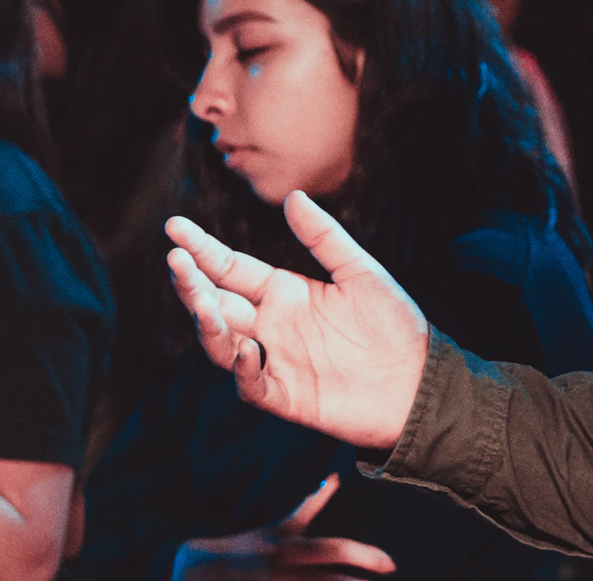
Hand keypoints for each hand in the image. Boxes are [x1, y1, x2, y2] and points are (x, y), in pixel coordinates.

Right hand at [166, 190, 428, 448]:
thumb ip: (323, 237)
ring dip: (208, 324)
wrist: (419, 381)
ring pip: (223, 342)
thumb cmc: (394, 323)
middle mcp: (272, 324)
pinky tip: (247, 350)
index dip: (201, 249)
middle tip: (176, 260)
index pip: (230, 267)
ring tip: (204, 302)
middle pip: (217, 302)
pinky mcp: (287, 397)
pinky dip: (243, 370)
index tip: (174, 227)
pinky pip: (252, 385)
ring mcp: (275, 360)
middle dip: (193, 283)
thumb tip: (291, 196)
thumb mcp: (360, 271)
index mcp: (284, 291)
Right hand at [171, 473, 395, 580]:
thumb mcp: (282, 526)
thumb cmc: (249, 546)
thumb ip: (312, 504)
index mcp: (293, 549)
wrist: (201, 570)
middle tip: (391, 575)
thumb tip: (336, 478)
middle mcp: (288, 572)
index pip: (336, 550)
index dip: (366, 556)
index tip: (392, 564)